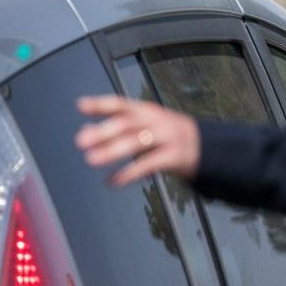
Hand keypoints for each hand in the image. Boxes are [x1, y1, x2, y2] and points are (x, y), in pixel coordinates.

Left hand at [75, 96, 200, 186]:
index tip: (81, 106)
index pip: (121, 104)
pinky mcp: (175, 157)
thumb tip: (85, 131)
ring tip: (92, 160)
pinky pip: (149, 164)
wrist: (204, 145)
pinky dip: (130, 173)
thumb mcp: (142, 126)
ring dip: (112, 151)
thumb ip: (114, 128)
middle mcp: (156, 121)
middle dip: (103, 132)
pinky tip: (114, 181)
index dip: (101, 104)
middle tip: (82, 141)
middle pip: (128, 123)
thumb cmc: (165, 135)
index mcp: (146, 111)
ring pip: (137, 142)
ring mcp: (167, 138)